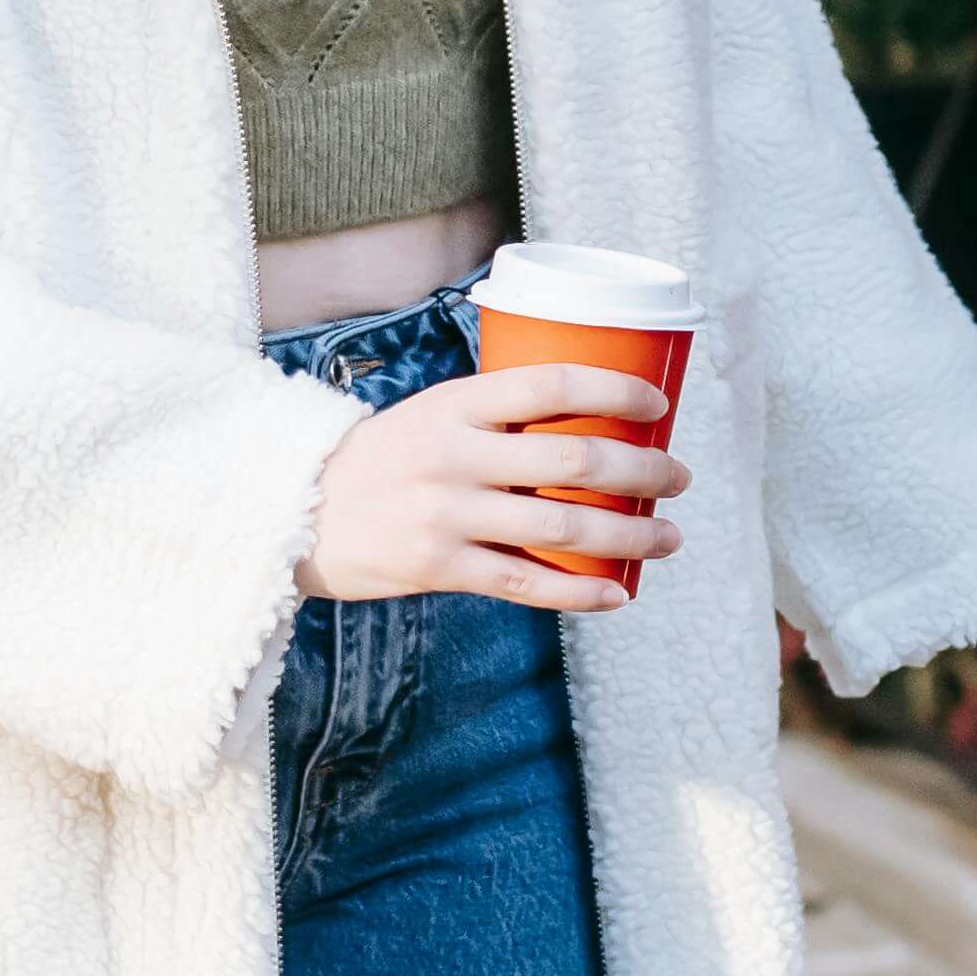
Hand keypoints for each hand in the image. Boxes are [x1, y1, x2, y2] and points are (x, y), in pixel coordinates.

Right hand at [299, 364, 681, 612]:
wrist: (296, 513)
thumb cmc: (387, 459)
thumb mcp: (432, 414)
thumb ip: (496, 417)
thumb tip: (591, 421)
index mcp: (456, 403)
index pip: (552, 382)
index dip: (616, 390)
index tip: (659, 405)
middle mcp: (454, 455)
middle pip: (573, 461)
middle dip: (643, 471)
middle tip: (679, 478)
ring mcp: (446, 514)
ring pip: (563, 528)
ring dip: (631, 535)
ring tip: (668, 536)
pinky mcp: (438, 567)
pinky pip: (526, 583)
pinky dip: (581, 592)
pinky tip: (619, 593)